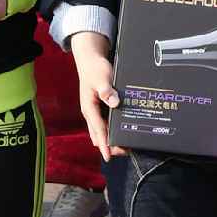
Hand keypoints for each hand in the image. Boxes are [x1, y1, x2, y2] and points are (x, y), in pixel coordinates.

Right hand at [69, 32, 126, 158]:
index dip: (104, 144)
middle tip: (125, 151)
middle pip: (99, 136)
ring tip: (127, 144)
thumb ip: (106, 91)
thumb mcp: (101, 77)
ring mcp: (95, 112)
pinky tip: (124, 130)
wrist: (90, 60)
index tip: (109, 156)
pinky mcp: (100, 109)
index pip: (97, 130)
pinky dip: (113, 130)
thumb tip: (114, 103)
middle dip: (110, 146)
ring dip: (112, 139)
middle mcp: (91, 113)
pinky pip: (106, 124)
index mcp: (89, 108)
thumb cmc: (94, 69)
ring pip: (102, 132)